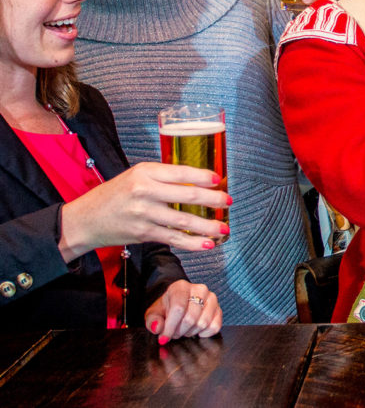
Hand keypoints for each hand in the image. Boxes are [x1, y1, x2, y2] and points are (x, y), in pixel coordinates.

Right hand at [59, 162, 229, 260]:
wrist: (84, 220)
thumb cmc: (114, 195)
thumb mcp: (136, 176)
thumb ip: (163, 177)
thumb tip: (197, 181)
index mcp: (145, 172)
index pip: (181, 173)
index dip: (203, 176)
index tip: (219, 179)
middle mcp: (145, 191)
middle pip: (187, 195)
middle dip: (213, 200)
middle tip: (229, 202)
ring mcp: (144, 214)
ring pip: (183, 220)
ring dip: (207, 226)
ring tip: (224, 228)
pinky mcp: (143, 233)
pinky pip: (173, 238)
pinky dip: (192, 242)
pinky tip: (206, 244)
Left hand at [145, 280, 221, 342]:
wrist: (178, 306)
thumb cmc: (166, 309)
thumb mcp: (154, 313)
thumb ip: (153, 321)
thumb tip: (158, 327)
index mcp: (181, 287)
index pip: (178, 308)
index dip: (170, 326)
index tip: (164, 338)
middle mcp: (199, 289)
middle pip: (191, 318)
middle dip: (179, 331)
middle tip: (174, 332)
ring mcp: (212, 298)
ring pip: (203, 323)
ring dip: (191, 332)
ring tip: (184, 329)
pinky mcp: (219, 309)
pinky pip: (215, 326)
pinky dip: (204, 333)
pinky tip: (196, 330)